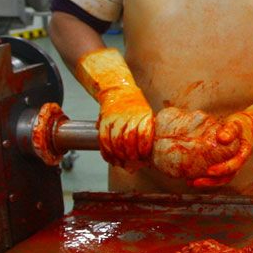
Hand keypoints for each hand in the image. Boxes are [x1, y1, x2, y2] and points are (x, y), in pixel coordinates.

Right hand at [76, 48, 153, 166]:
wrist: (115, 86)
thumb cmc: (133, 102)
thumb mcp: (145, 112)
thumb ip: (145, 129)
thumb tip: (149, 148)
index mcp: (143, 116)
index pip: (144, 137)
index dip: (143, 151)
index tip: (144, 160)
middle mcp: (129, 118)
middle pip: (129, 143)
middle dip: (130, 157)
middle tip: (133, 166)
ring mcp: (115, 120)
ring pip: (115, 144)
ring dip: (118, 157)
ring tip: (122, 164)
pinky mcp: (104, 121)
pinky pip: (103, 140)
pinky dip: (106, 152)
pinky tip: (110, 159)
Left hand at [153, 108, 252, 185]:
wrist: (247, 125)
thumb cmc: (242, 125)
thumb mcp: (236, 124)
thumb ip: (230, 130)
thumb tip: (222, 138)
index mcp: (243, 154)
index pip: (235, 165)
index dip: (223, 170)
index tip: (209, 171)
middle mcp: (238, 163)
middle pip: (227, 177)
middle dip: (211, 181)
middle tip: (196, 181)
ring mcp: (231, 164)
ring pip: (221, 178)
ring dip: (207, 182)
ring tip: (191, 182)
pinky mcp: (224, 163)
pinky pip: (216, 174)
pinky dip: (205, 177)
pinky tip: (192, 176)